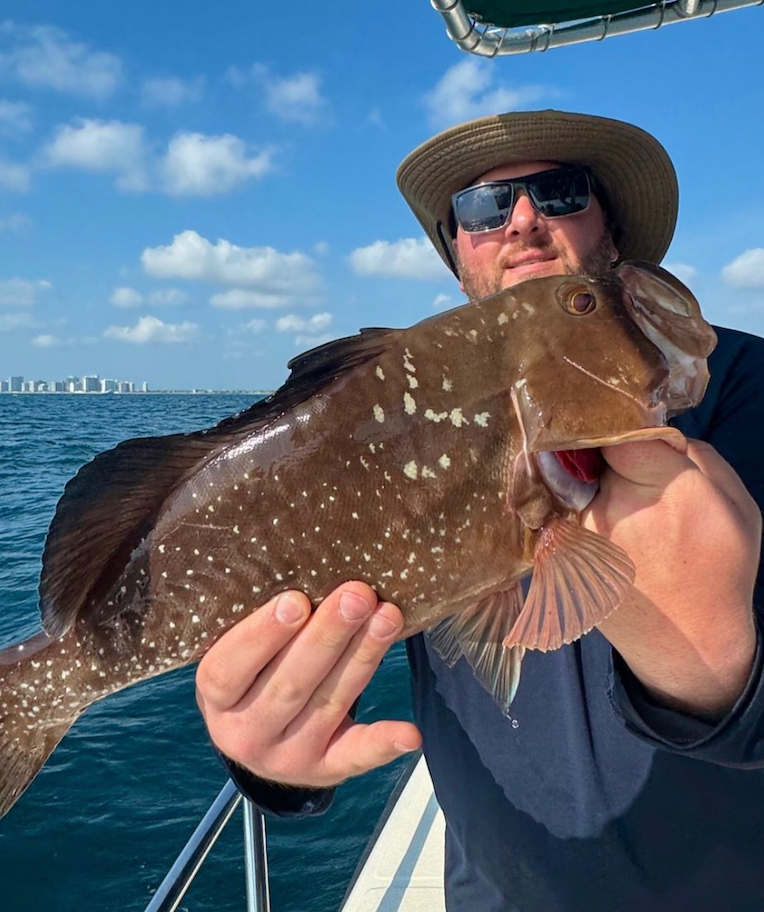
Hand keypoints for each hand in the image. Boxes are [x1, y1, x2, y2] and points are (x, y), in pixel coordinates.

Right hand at [196, 581, 421, 787]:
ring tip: (388, 617)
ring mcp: (287, 757)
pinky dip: (383, 744)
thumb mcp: (236, 652)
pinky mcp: (324, 769)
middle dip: (328, 636)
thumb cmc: (251, 672)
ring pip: (329, 704)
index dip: (263, 635)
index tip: (296, 599)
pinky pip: (355, 756)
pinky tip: (409, 733)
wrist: (256, 737)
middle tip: (357, 595)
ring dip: (363, 658)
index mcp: (216, 699)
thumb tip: (304, 563)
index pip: (231, 669)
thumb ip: (260, 623)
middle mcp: (246, 734)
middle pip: (290, 684)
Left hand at [583, 438, 761, 717]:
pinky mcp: (560, 552)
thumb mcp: (737, 507)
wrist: (687, 643)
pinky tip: (598, 525)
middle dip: (604, 455)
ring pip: (571, 480)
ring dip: (586, 482)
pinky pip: (559, 509)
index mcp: (669, 490)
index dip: (620, 427)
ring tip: (615, 505)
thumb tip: (656, 430)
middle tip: (622, 471)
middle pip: (592, 453)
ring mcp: (582, 531)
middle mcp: (617, 506)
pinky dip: (572, 508)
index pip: (620, 431)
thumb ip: (699, 456)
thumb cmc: (719, 570)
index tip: (626, 431)